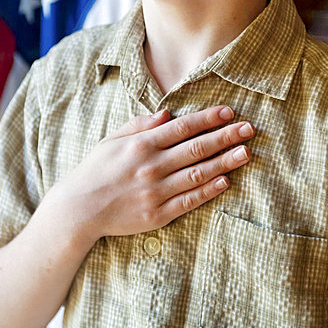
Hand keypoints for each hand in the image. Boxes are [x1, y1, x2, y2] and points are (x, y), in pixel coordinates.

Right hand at [51, 105, 254, 242]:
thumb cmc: (95, 170)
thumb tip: (168, 114)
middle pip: (196, 148)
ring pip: (198, 174)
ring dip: (225, 162)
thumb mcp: (112, 141)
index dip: (208, 119)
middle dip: (225, 137)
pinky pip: (189, 201)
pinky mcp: (157, 215)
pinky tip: (226, 181)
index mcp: (141, 145)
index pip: (183, 128)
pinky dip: (209, 190)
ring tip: (246, 152)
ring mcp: (156, 192)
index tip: (229, 112)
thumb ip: (140, 125)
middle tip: (249, 129)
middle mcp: (151, 167)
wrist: (78, 210)